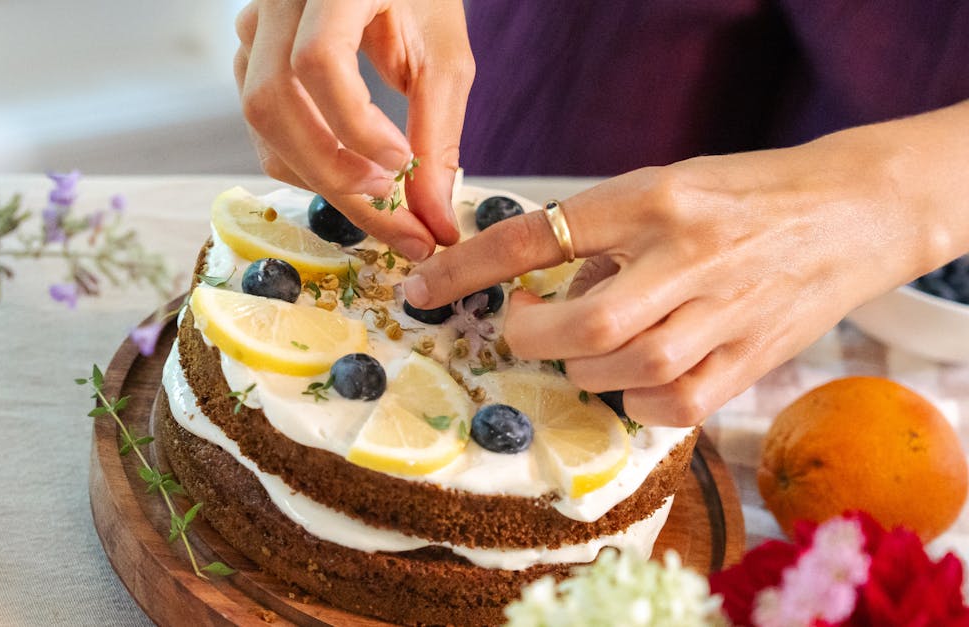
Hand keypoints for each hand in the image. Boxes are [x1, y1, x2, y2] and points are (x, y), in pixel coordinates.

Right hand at [233, 0, 473, 260]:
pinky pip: (262, 124)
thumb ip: (437, 135)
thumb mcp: (444, 57)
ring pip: (260, 118)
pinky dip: (302, 161)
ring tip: (378, 194)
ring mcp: (255, 26)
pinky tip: (348, 172)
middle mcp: (279, 0)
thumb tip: (434, 222)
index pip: (317, 59)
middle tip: (391, 206)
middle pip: (273, 100)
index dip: (355, 125)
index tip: (401, 163)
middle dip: (331, 171)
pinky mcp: (252, 56)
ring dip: (315, 174)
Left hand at [403, 107, 968, 426]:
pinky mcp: (752, 359)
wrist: (852, 211)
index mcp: (653, 198)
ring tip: (593, 342)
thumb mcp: (664, 186)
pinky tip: (637, 376)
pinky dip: (637, 401)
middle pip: (584, 325)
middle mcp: (687, 255)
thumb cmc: (742, 196)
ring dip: (585, 367)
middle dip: (531, 338)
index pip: (538, 236)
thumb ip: (601, 237)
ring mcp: (725, 312)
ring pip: (626, 370)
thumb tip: (536, 290)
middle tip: (522, 329)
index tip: (422, 288)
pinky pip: (673, 405)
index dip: (467, 269)